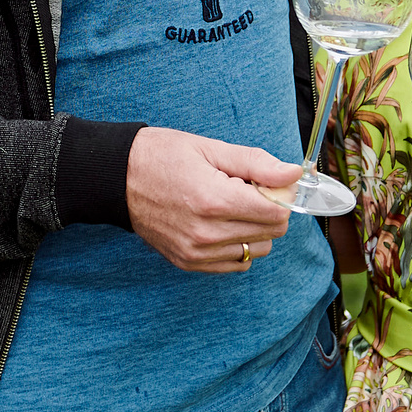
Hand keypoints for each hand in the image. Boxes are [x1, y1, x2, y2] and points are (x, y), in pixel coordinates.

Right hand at [126, 126, 298, 273]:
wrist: (116, 177)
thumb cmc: (162, 156)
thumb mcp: (210, 148)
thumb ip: (257, 164)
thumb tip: (294, 175)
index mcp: (215, 200)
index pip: (277, 213)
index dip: (278, 194)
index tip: (263, 181)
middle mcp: (207, 233)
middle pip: (271, 233)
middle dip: (267, 210)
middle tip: (243, 190)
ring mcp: (196, 252)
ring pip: (256, 250)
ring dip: (254, 229)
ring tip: (228, 206)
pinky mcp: (188, 262)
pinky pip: (236, 264)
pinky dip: (237, 245)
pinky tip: (220, 223)